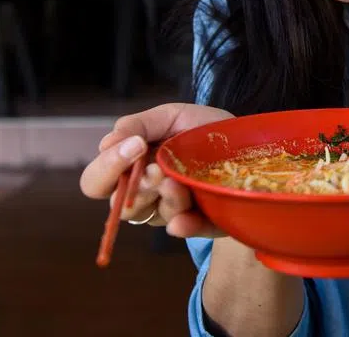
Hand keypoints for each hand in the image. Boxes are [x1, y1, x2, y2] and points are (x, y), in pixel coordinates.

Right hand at [80, 103, 233, 237]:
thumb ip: (137, 124)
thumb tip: (106, 143)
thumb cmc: (203, 128)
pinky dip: (185, 225)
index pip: (97, 181)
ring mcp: (172, 211)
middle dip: (139, 187)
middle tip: (158, 169)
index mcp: (131, 168)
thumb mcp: (171, 116)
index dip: (108, 168)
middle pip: (121, 208)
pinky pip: (187, 231)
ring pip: (154, 217)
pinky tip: (185, 218)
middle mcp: (146, 195)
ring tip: (182, 182)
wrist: (251, 139)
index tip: (135, 146)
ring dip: (166, 199)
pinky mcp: (202, 223)